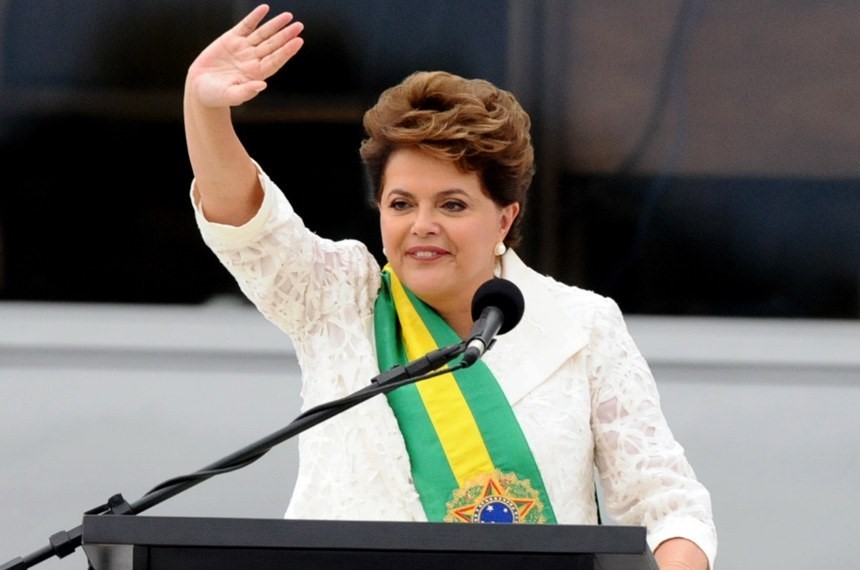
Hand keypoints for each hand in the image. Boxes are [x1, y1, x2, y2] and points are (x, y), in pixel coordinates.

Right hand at [186, 4, 303, 107]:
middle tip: (299, 26)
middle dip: (286, 35)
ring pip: (263, 34)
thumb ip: (246, 91)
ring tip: (288, 16)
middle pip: (273, 45)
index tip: (298, 41)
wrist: (199, 86)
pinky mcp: (231, 39)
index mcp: (256, 74)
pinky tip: (264, 9)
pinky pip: (246, 25)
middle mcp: (253, 59)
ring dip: (275, 24)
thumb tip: (262, 85)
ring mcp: (244, 48)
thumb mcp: (230, 95)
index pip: (275, 60)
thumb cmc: (216, 96)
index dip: (287, 51)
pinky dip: (255, 17)